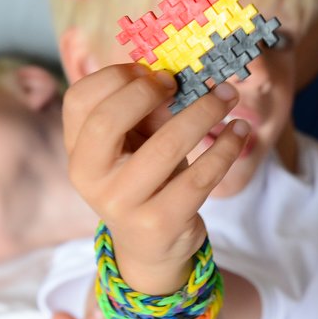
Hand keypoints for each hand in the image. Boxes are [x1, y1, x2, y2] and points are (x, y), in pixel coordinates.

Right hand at [61, 64, 245, 292]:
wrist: (151, 245)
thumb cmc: (147, 179)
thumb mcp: (137, 143)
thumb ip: (145, 110)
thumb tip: (176, 73)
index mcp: (78, 149)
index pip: (80, 99)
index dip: (117, 77)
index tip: (155, 73)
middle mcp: (89, 177)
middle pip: (108, 119)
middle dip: (149, 92)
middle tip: (183, 83)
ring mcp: (122, 204)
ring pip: (164, 146)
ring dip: (203, 113)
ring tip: (227, 97)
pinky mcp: (160, 223)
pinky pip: (200, 177)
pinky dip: (225, 148)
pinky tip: (239, 131)